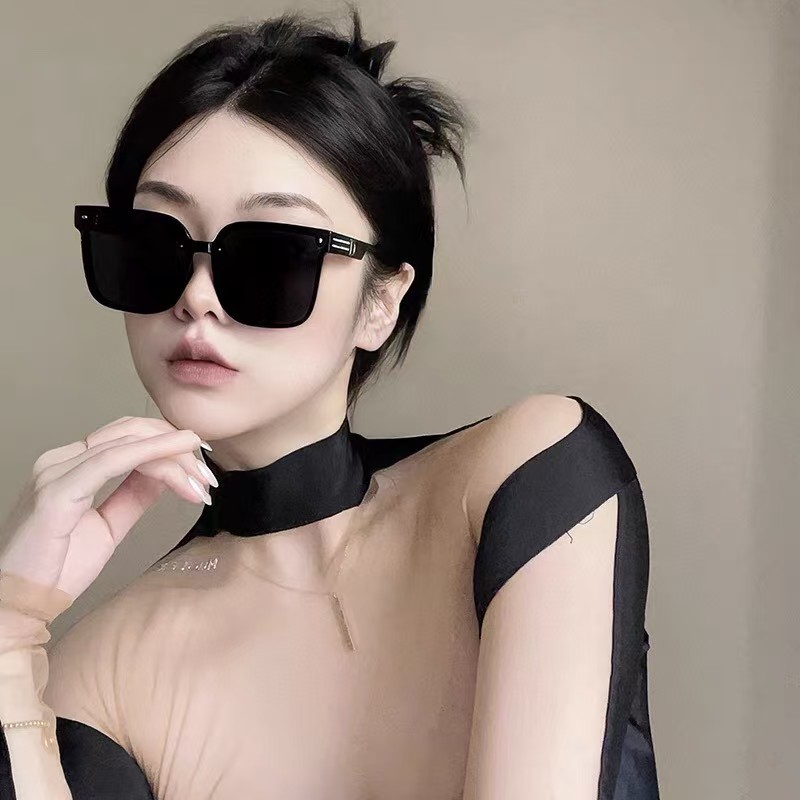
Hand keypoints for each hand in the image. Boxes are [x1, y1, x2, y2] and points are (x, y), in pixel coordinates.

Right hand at [0, 416, 214, 601]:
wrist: (19, 604)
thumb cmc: (55, 569)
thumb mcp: (108, 525)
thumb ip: (134, 495)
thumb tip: (165, 473)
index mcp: (69, 464)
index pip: (127, 436)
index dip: (168, 442)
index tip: (202, 462)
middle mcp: (60, 460)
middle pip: (131, 432)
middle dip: (177, 447)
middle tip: (207, 474)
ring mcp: (55, 471)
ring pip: (128, 443)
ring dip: (173, 456)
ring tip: (202, 478)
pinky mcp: (57, 491)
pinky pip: (112, 461)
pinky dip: (152, 456)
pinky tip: (179, 464)